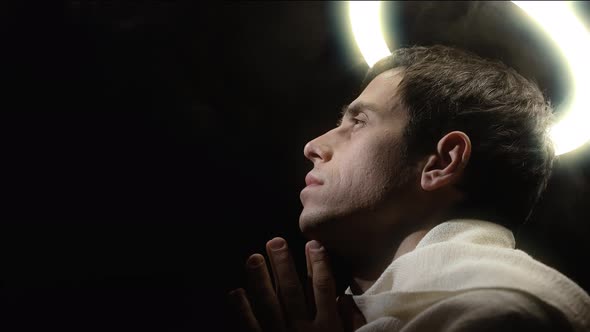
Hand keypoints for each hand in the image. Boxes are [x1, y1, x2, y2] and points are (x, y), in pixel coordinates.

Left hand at [228, 237, 344, 331]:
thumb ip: (351, 323)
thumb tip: (346, 298)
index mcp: (327, 327)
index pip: (323, 287)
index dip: (319, 263)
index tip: (313, 243)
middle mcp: (303, 330)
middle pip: (291, 290)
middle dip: (283, 264)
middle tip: (275, 242)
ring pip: (269, 304)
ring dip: (260, 279)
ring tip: (253, 258)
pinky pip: (251, 326)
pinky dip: (242, 310)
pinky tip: (235, 292)